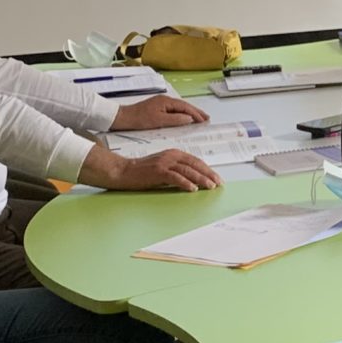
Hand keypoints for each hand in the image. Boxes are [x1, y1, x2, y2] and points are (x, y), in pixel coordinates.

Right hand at [83, 145, 221, 192]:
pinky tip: (193, 189)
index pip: (195, 161)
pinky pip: (175, 177)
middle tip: (218, 183)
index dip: (207, 169)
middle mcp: (171, 155)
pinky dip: (185, 183)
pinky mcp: (158, 171)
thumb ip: (177, 170)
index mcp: (174, 153)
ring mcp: (164, 162)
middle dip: (208, 174)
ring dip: (201, 179)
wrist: (123, 171)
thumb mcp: (163, 167)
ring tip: (210, 186)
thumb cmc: (142, 172)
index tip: (216, 178)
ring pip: (188, 170)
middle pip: (195, 164)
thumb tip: (193, 180)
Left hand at [110, 93, 208, 131]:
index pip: (185, 107)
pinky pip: (174, 110)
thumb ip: (175, 119)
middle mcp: (165, 100)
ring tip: (199, 118)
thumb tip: (189, 118)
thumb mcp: (159, 121)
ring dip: (190, 113)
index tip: (204, 120)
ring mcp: (161, 103)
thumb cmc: (139, 120)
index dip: (196, 113)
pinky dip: (182, 114)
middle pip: (184, 105)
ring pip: (179, 107)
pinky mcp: (157, 108)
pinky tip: (184, 118)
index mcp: (166, 101)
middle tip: (206, 118)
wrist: (122, 118)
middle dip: (196, 112)